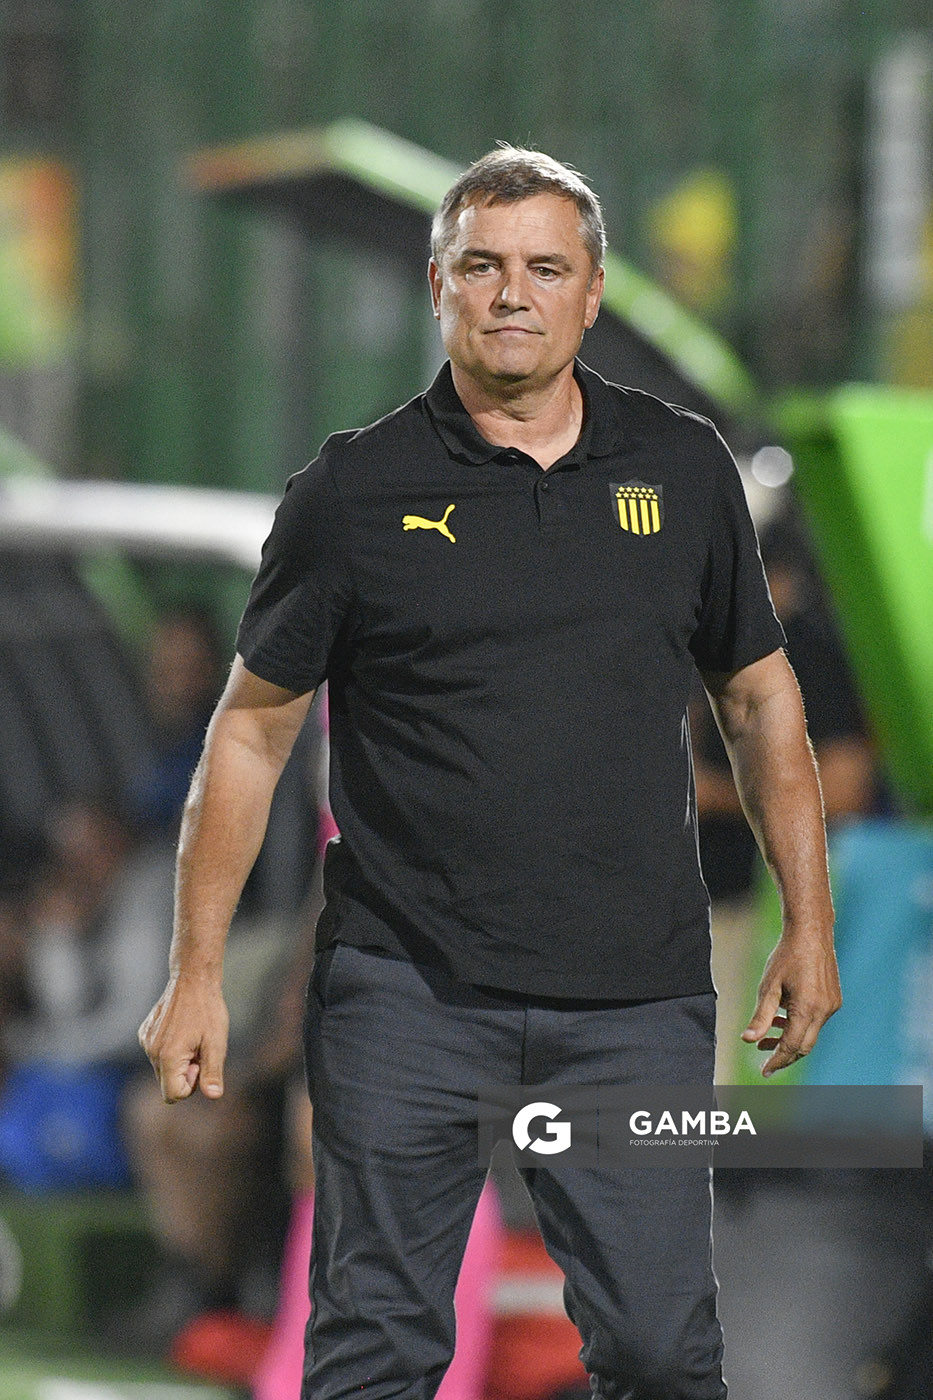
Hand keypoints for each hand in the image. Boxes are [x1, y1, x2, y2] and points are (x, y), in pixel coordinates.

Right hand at [138, 972, 228, 1102]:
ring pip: (163, 1069)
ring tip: (192, 1037)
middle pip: (168, 1083)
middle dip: (185, 1073)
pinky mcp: (145, 1033)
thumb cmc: (207, 1010)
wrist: (193, 978)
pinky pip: (157, 1054)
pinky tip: (183, 1030)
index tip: (200, 1062)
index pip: (173, 1095)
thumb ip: (212, 1071)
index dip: (191, 1085)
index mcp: (167, 1057)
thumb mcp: (217, 1042)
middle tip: (199, 1048)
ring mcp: (146, 1041)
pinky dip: (171, 1049)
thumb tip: (213, 1096)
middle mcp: (151, 1052)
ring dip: (179, 1061)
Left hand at [741, 928, 841, 1077]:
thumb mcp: (768, 986)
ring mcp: (832, 1005)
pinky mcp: (834, 999)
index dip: (777, 1061)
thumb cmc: (787, 956)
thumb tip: (747, 1040)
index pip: (791, 1046)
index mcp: (808, 1009)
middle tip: (764, 1059)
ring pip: (810, 1034)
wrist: (811, 933)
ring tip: (765, 1039)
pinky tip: (782, 1018)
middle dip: (784, 1055)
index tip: (764, 1071)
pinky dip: (799, 1025)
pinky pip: (816, 1021)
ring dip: (789, 1038)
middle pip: (804, 1046)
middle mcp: (824, 1011)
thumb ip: (760, 1016)